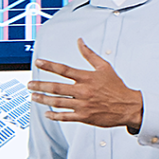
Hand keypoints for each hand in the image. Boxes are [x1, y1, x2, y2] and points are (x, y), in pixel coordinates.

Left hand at [27, 38, 143, 128]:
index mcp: (86, 77)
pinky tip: (46, 113)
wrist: (129, 106)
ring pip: (58, 102)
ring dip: (43, 99)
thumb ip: (89, 54)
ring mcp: (83, 104)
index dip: (49, 65)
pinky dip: (54, 116)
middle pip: (56, 87)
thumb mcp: (104, 67)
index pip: (63, 69)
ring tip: (33, 96)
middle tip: (29, 84)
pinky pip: (65, 117)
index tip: (37, 62)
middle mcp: (83, 91)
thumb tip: (80, 41)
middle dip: (40, 85)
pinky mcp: (84, 116)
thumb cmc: (116, 87)